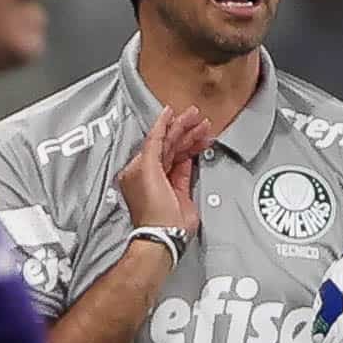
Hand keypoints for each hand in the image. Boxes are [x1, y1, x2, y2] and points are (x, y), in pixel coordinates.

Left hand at [117, 106, 210, 232]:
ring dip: (191, 139)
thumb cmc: (152, 208)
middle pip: (168, 144)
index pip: (153, 139)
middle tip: (196, 116)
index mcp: (138, 167)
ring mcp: (166, 179)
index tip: (173, 110)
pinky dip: (194, 153)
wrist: (166, 232)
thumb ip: (153, 147)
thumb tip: (159, 129)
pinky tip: (201, 143)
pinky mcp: (180, 188)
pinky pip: (187, 164)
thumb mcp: (147, 170)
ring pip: (179, 152)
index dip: (164, 124)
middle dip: (183, 129)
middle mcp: (151, 172)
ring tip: (205, 127)